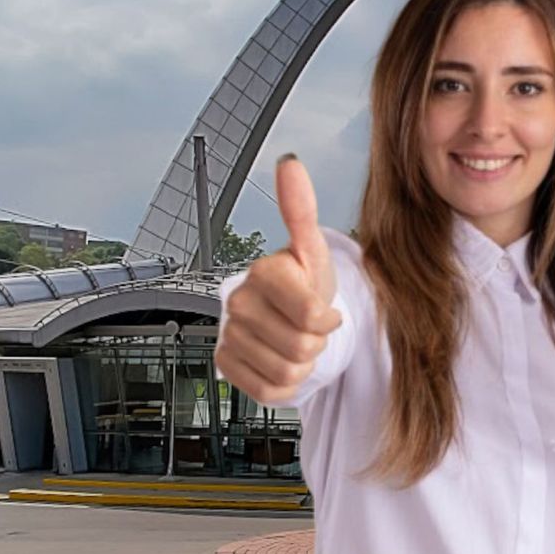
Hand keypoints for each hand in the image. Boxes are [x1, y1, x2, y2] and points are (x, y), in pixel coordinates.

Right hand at [214, 154, 341, 403]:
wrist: (291, 317)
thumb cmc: (308, 283)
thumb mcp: (314, 250)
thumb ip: (301, 209)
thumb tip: (290, 163)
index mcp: (263, 272)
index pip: (310, 314)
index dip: (328, 319)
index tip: (326, 310)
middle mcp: (239, 302)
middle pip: (301, 347)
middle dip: (317, 343)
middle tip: (310, 327)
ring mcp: (229, 334)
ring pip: (287, 371)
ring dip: (303, 363)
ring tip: (297, 340)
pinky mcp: (227, 365)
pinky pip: (270, 390)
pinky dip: (286, 382)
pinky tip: (281, 358)